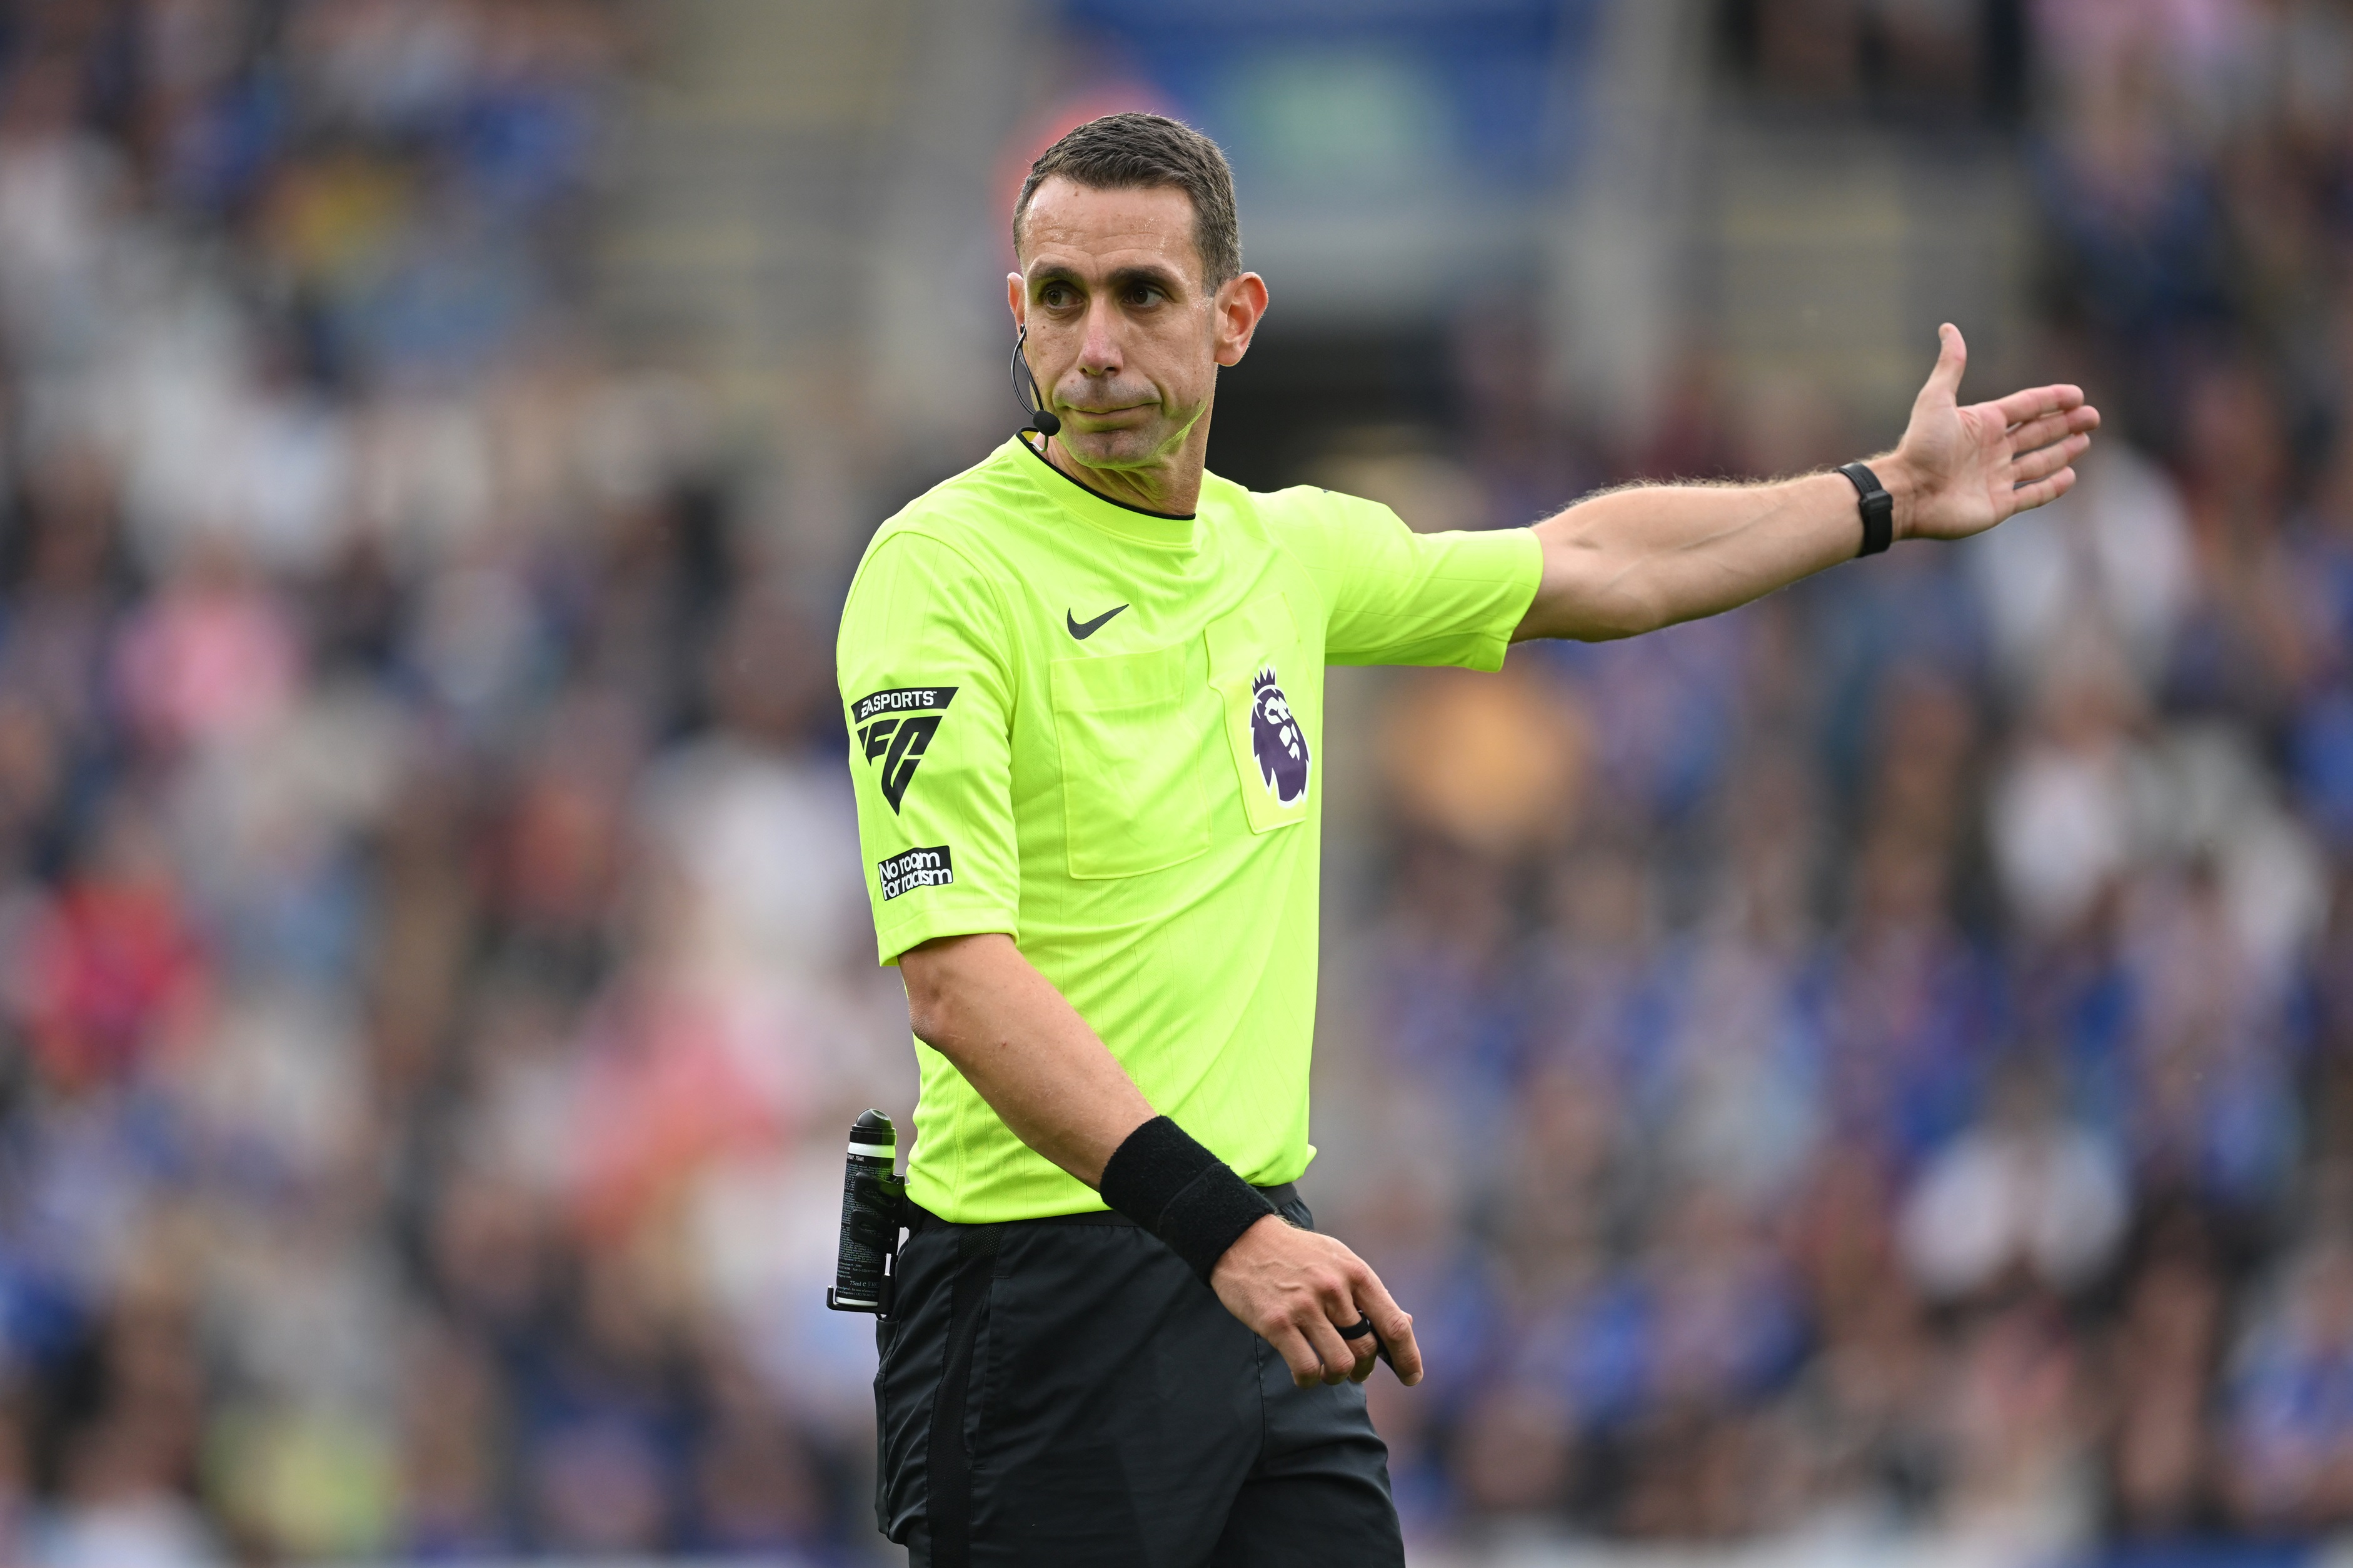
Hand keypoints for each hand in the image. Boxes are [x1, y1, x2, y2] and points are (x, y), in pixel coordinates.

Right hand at [1209, 1214, 1423, 1387]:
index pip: (1394, 1324)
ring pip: (1340, 1364)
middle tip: (1355, 1372)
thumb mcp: (1339, 1261)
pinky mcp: (1277, 1322)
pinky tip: (1305, 1374)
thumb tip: (1406, 1322)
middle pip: (1367, 1349)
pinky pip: (1306, 1368)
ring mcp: (1305, 1306)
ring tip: (1327, 1373)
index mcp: (1356, 1273)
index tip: (1412, 1378)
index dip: (1408, 1357)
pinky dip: (1310, 1380)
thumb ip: (1368, 1293)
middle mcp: (1334, 1289)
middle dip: (1364, 1370)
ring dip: (1336, 1378)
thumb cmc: (1297, 1255)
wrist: (1244, 1240)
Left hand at [1881, 324, 2100, 541]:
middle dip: (2066, 424)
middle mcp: (1992, 449)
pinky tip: (2070, 475)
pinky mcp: (1998, 505)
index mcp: (1984, 423)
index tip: (2078, 395)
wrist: (1907, 493)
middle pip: (2038, 433)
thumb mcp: (1935, 399)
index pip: (2027, 406)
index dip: (2052, 399)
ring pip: (2038, 462)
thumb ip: (1951, 365)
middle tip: (2093, 418)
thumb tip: (1948, 327)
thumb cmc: (1920, 446)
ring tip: (2084, 441)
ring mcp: (1996, 478)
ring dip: (2062, 452)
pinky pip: (2032, 494)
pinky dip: (2051, 486)